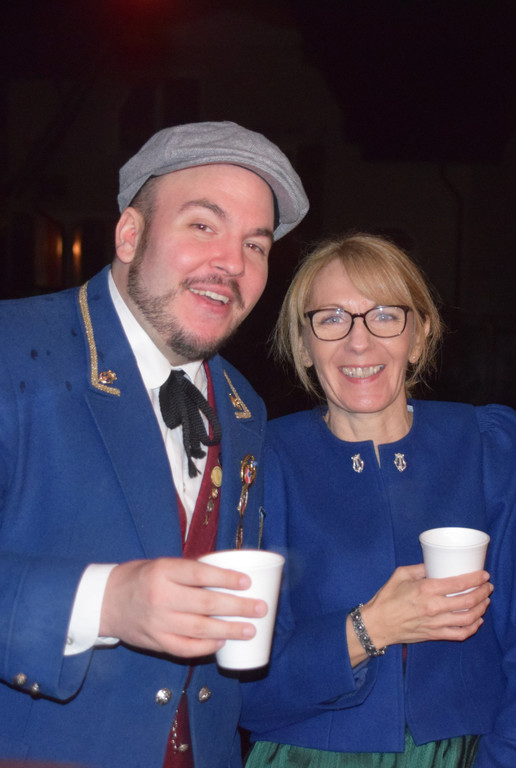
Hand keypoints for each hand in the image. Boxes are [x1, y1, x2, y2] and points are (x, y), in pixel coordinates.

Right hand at [99, 557, 267, 657]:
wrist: (105, 602)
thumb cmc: (140, 578)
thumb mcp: (162, 564)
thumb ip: (189, 571)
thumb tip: (228, 574)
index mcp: (163, 571)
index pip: (200, 574)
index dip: (226, 578)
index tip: (247, 582)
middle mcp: (161, 597)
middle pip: (206, 604)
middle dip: (238, 607)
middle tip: (259, 609)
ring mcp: (158, 622)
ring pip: (201, 630)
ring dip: (229, 631)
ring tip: (250, 629)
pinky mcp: (156, 642)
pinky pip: (186, 649)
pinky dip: (206, 648)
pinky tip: (222, 644)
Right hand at [360, 564, 492, 649]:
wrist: (377, 624)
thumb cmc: (387, 598)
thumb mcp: (400, 574)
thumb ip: (419, 568)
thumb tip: (434, 565)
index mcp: (425, 589)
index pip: (458, 584)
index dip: (475, 579)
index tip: (484, 575)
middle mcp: (433, 607)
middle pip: (467, 600)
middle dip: (482, 592)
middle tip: (487, 586)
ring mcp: (435, 623)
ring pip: (468, 618)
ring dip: (481, 609)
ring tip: (485, 601)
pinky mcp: (434, 635)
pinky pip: (459, 634)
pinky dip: (472, 628)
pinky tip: (477, 621)